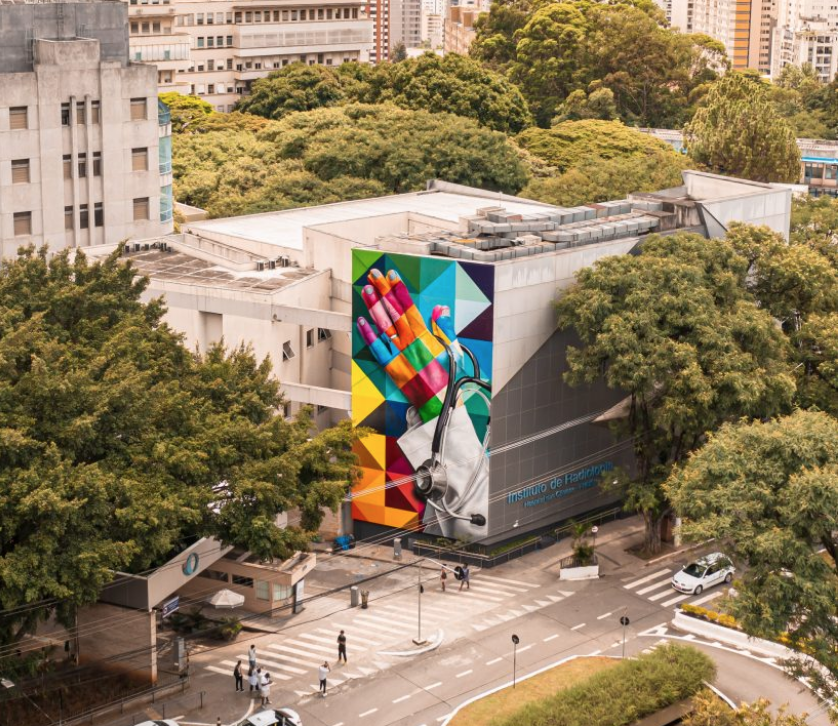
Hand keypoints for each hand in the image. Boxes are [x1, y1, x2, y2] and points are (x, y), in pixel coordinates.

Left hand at [356, 269, 460, 422]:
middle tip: (374, 275)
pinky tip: (361, 320)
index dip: (399, 290)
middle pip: (393, 311)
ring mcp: (398, 354)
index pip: (409, 306)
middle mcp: (409, 342)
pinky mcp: (390, 367)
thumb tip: (440, 309)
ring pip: (382, 326)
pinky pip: (376, 348)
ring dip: (373, 307)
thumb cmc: (448, 375)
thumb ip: (444, 327)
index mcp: (425, 335)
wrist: (439, 401)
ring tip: (367, 290)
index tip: (392, 275)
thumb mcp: (452, 348)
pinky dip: (368, 334)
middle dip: (383, 291)